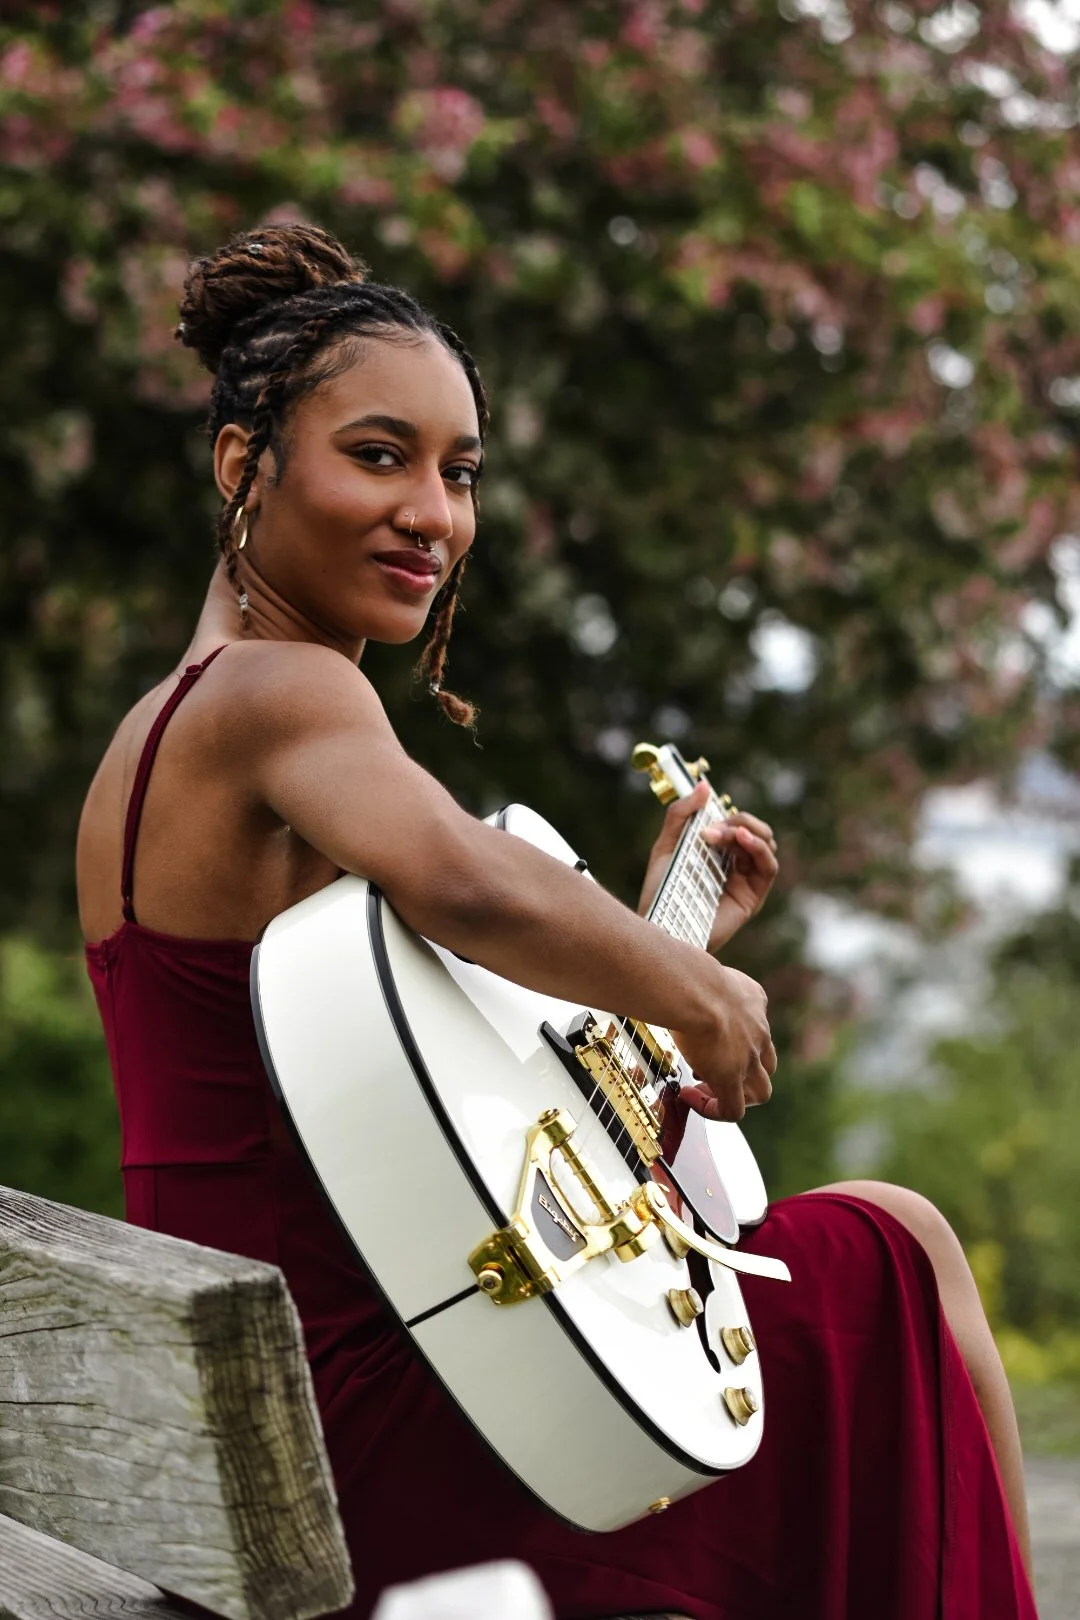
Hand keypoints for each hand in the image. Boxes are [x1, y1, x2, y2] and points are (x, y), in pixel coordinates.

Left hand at [637, 781, 778, 953]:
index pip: (735, 822)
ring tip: (726, 834)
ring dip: (748, 831)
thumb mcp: (667, 845)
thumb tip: (704, 785)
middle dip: (738, 821)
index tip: (707, 814)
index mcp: (716, 851)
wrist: (661, 923)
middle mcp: (734, 864)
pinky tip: (742, 839)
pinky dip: (760, 848)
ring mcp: (746, 880)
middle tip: (712, 829)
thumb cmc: (661, 890)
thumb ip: (681, 814)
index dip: (727, 813)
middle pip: (755, 830)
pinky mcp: (753, 897)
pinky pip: (769, 867)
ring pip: (766, 843)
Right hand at [671, 963, 775, 1121]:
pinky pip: (732, 1110)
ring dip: (737, 1094)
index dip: (735, 1040)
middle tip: (712, 1069)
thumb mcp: (702, 970)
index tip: (707, 1037)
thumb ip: (693, 976)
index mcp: (754, 1000)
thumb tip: (664, 971)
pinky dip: (713, 1110)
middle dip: (744, 1071)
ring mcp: (749, 1058)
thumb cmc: (688, 974)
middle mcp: (758, 1031)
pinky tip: (689, 1097)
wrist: (695, 989)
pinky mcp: (732, 1078)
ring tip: (705, 1089)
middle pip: (767, 1063)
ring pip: (760, 1091)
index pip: (757, 1026)